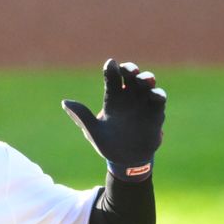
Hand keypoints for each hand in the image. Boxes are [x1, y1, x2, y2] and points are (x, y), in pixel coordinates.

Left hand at [62, 59, 165, 180]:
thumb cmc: (107, 144)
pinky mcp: (156, 113)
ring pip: (147, 84)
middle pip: (131, 76)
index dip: (111, 70)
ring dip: (146, 78)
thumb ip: (82, 116)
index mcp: (112, 98)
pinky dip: (158, 95)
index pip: (112, 79)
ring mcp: (143, 103)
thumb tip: (65, 102)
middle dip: (131, 69)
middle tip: (129, 69)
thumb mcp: (93, 132)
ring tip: (143, 79)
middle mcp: (129, 97)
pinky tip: (155, 95)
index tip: (110, 63)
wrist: (126, 160)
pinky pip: (159, 100)